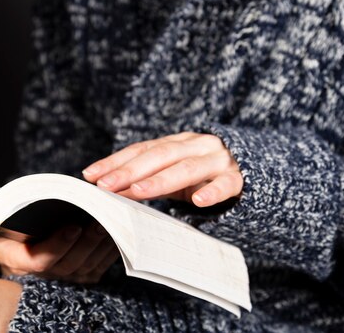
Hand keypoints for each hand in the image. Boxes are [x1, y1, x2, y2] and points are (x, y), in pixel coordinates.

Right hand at [0, 205, 118, 282]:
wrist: (25, 254)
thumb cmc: (5, 240)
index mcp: (25, 265)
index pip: (45, 260)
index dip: (61, 245)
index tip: (74, 225)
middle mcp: (50, 276)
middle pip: (75, 262)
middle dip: (90, 241)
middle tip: (102, 217)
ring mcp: (71, 276)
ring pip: (93, 262)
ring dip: (106, 242)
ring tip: (115, 218)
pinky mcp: (87, 271)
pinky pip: (105, 261)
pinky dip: (114, 245)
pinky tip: (120, 225)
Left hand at [82, 132, 242, 206]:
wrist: (253, 168)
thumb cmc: (203, 174)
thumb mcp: (174, 173)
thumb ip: (148, 177)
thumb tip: (107, 187)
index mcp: (176, 142)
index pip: (141, 149)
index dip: (115, 161)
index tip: (91, 174)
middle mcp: (195, 145)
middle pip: (159, 155)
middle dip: (129, 170)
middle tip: (106, 185)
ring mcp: (217, 159)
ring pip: (186, 168)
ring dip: (160, 180)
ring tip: (138, 191)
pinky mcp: (238, 177)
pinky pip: (225, 184)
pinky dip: (212, 191)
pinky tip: (199, 200)